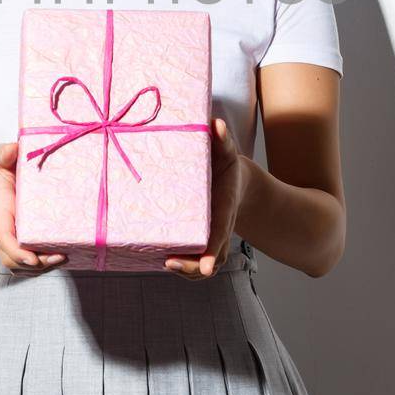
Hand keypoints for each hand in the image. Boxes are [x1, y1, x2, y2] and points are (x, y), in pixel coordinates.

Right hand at [0, 141, 65, 274]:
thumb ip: (4, 153)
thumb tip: (13, 150)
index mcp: (0, 213)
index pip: (4, 237)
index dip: (17, 251)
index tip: (32, 258)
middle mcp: (8, 228)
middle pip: (15, 257)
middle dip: (36, 262)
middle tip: (59, 255)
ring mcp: (17, 235)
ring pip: (24, 262)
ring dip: (42, 265)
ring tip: (63, 257)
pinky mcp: (27, 236)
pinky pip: (33, 257)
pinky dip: (45, 261)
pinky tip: (63, 254)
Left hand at [165, 117, 249, 279]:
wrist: (235, 182)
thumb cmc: (225, 167)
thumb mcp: (226, 152)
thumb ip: (222, 140)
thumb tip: (215, 124)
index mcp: (224, 209)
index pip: (220, 234)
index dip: (212, 251)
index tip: (206, 266)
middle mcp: (217, 228)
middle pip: (210, 257)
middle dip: (191, 266)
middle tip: (169, 262)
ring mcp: (209, 237)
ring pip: (200, 264)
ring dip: (185, 270)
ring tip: (163, 262)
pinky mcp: (198, 239)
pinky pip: (193, 259)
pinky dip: (181, 266)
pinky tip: (160, 260)